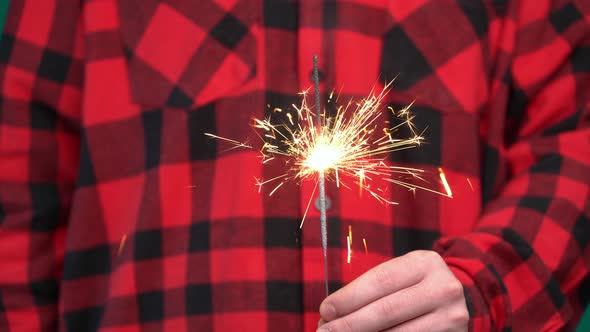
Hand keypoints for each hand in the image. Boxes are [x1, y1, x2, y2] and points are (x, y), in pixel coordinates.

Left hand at [317, 250, 468, 331]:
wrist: (458, 300)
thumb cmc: (415, 286)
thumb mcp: (400, 274)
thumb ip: (369, 289)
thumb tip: (330, 313)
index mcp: (425, 263)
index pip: (380, 281)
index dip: (349, 297)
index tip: (325, 310)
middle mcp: (442, 289)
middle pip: (386, 310)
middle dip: (350, 324)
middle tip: (324, 331)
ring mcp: (451, 317)